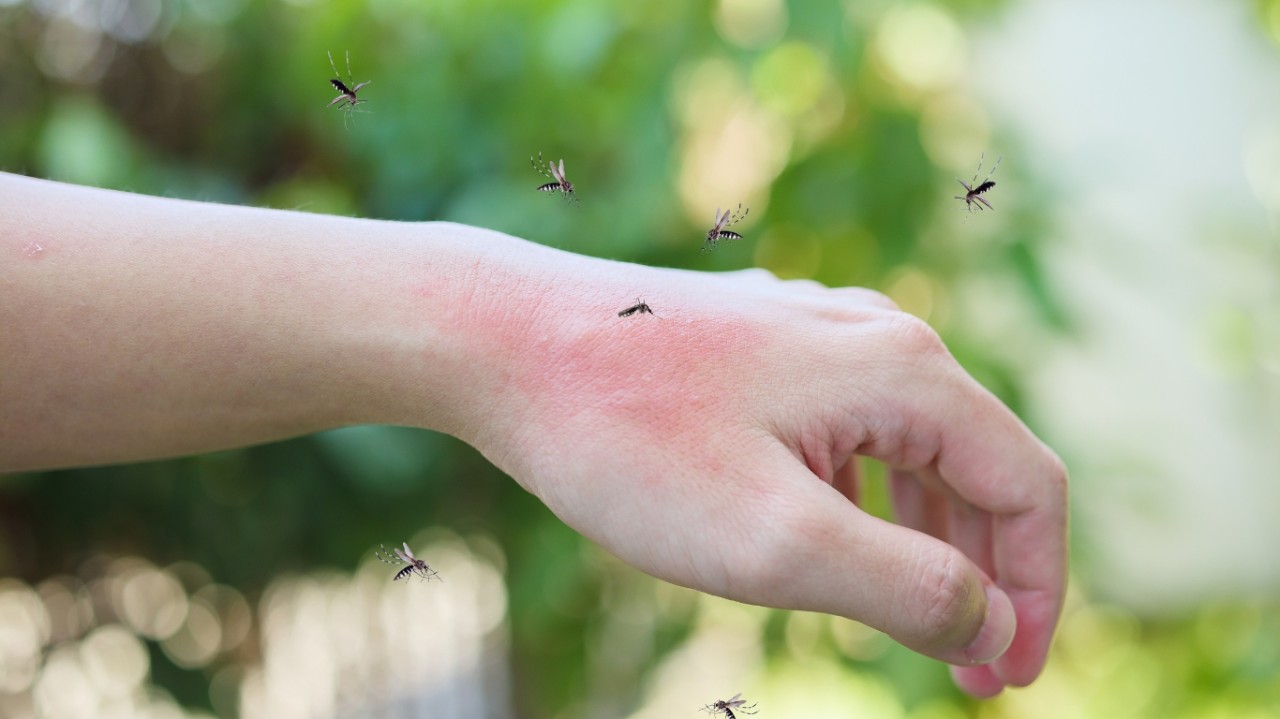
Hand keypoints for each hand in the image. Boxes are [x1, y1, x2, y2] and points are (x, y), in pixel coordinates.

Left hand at [458, 255, 1066, 696]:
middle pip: (978, 467)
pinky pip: (848, 433)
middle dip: (985, 575)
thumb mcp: (776, 542)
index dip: (1040, 594)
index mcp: (905, 372)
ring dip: (924, 543)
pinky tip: (827, 544)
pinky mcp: (763, 349)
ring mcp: (814, 335)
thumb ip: (906, 588)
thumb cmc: (630, 440)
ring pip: (911, 450)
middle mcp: (874, 336)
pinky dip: (863, 501)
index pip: (1030, 489)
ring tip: (906, 622)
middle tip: (965, 674)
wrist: (504, 343)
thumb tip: (992, 624)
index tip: (1009, 680)